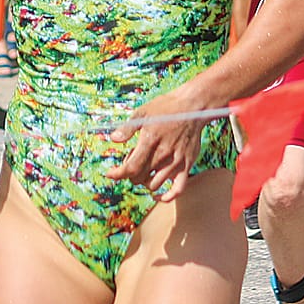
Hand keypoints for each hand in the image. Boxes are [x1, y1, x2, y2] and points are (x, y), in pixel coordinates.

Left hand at [108, 85, 216, 202]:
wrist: (193, 107)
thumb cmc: (167, 108)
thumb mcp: (143, 112)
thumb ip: (128, 128)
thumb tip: (113, 139)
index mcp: (150, 141)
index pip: (130, 168)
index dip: (117, 174)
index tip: (110, 174)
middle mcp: (163, 154)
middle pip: (139, 177)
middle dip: (130, 174)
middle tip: (132, 161)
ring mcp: (176, 162)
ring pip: (154, 185)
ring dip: (144, 181)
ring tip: (145, 168)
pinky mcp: (187, 165)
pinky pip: (178, 189)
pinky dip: (167, 197)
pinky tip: (158, 196)